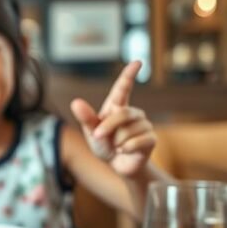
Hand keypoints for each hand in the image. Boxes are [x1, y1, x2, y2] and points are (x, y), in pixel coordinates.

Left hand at [70, 61, 155, 177]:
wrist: (117, 165)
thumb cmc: (104, 145)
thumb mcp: (91, 133)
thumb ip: (85, 118)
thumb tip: (75, 102)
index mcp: (116, 107)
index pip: (123, 87)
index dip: (129, 74)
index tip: (138, 62)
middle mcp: (133, 113)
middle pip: (123, 113)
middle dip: (108, 127)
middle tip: (98, 137)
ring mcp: (144, 124)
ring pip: (129, 130)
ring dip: (117, 142)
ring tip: (116, 146)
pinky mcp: (151, 138)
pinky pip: (137, 141)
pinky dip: (126, 149)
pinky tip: (124, 151)